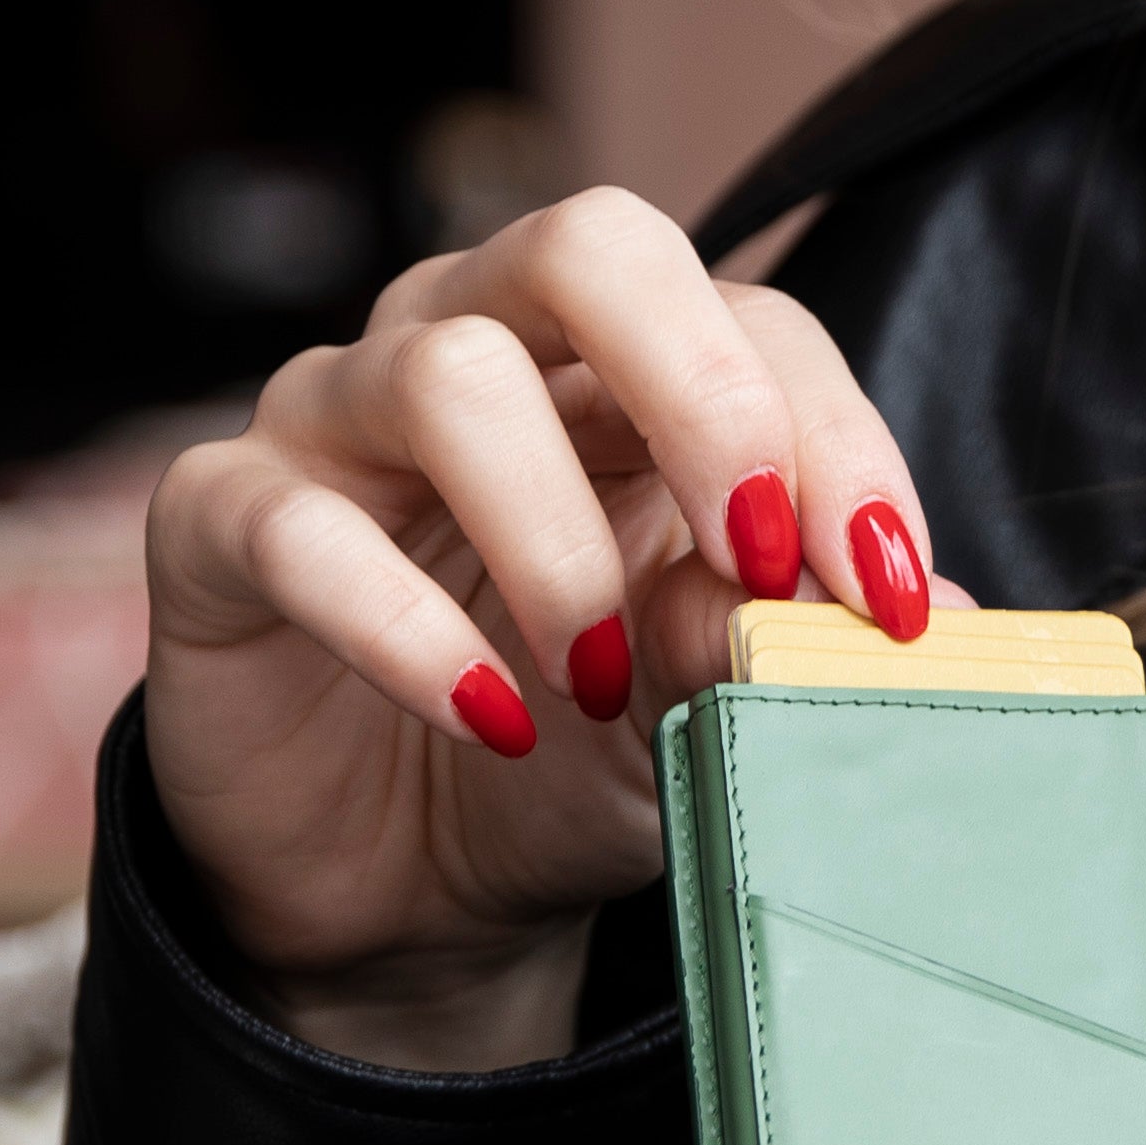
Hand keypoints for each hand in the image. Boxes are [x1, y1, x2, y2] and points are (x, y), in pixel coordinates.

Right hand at [142, 189, 953, 1065]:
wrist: (405, 896)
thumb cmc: (576, 760)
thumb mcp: (706, 711)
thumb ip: (786, 643)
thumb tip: (928, 615)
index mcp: (618, 372)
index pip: (748, 320)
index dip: (834, 440)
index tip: (885, 593)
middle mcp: (474, 349)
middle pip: (591, 248)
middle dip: (705, 396)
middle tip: (753, 557)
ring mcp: (335, 424)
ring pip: (447, 375)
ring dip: (561, 540)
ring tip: (608, 683)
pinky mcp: (217, 526)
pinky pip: (298, 527)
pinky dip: (409, 632)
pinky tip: (491, 720)